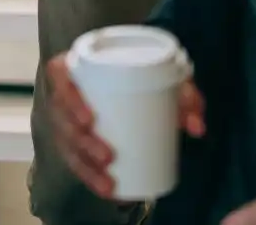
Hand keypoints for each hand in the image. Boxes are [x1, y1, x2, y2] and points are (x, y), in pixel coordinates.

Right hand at [46, 53, 204, 200]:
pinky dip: (90, 176)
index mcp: (78, 65)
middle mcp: (66, 91)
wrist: (136, 80)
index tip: (90, 119)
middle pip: (62, 117)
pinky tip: (106, 189)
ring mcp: (67, 117)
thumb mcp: (164, 77)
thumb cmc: (146, 74)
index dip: (69, 98)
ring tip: (108, 181)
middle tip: (108, 156)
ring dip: (85, 166)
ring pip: (65, 143)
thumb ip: (185, 95)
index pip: (59, 75)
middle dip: (82, 142)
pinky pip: (73, 159)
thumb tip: (196, 126)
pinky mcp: (74, 138)